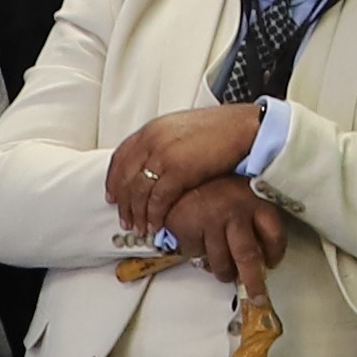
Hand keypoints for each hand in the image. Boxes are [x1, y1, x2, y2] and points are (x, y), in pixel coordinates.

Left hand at [104, 100, 273, 228]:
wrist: (243, 127)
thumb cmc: (221, 129)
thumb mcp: (182, 131)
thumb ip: (164, 145)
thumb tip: (156, 164)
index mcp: (152, 130)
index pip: (120, 158)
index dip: (114, 181)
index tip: (113, 196)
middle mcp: (152, 141)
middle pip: (125, 178)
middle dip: (123, 204)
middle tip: (125, 220)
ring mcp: (163, 155)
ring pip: (138, 192)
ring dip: (137, 214)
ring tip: (140, 228)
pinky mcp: (178, 171)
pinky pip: (157, 199)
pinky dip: (154, 216)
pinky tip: (156, 225)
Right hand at [152, 174, 282, 289]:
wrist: (179, 172)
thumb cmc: (215, 185)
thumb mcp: (243, 193)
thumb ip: (255, 220)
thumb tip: (264, 258)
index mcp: (255, 201)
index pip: (275, 235)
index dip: (276, 254)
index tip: (272, 264)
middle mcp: (235, 212)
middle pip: (248, 256)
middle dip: (254, 282)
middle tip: (257, 297)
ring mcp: (210, 221)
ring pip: (221, 262)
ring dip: (224, 273)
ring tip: (225, 272)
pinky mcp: (188, 228)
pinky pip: (197, 255)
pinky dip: (200, 256)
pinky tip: (201, 245)